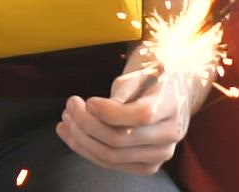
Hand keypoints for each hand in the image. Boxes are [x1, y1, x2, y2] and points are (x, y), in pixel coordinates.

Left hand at [57, 68, 189, 174]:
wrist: (172, 93)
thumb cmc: (149, 78)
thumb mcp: (138, 73)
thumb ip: (122, 90)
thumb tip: (96, 110)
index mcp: (171, 105)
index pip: (141, 115)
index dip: (109, 111)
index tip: (87, 100)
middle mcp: (170, 134)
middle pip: (120, 139)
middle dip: (85, 123)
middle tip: (70, 104)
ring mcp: (159, 154)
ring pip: (111, 156)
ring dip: (80, 138)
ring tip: (66, 118)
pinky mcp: (146, 165)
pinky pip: (111, 163)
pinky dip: (85, 149)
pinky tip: (69, 132)